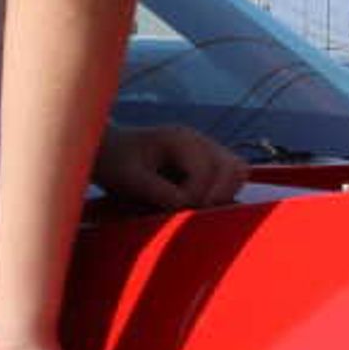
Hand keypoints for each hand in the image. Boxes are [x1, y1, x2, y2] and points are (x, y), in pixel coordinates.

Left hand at [92, 121, 249, 212]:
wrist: (110, 153)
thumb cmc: (115, 162)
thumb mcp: (130, 179)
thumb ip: (159, 192)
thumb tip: (187, 206)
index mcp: (181, 139)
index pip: (207, 170)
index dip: (195, 195)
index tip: (174, 208)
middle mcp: (200, 142)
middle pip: (235, 168)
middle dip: (218, 195)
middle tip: (192, 211)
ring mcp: (207, 152)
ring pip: (238, 173)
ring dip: (223, 195)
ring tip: (197, 208)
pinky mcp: (208, 165)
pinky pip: (231, 180)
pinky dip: (221, 195)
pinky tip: (197, 204)